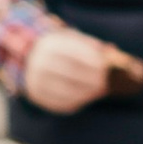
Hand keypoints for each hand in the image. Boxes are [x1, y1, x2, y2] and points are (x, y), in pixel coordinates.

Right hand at [23, 23, 141, 114]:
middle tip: (104, 84)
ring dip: (85, 92)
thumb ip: (91, 45)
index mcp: (50, 45)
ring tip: (98, 92)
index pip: (74, 52)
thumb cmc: (61, 50)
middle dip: (91, 79)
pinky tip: (86, 98)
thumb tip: (112, 51)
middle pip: (69, 71)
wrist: (30, 59)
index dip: (91, 61)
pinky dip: (75, 101)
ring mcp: (35, 80)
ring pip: (64, 89)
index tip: (105, 68)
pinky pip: (58, 102)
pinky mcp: (36, 95)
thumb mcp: (72, 41)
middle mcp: (39, 61)